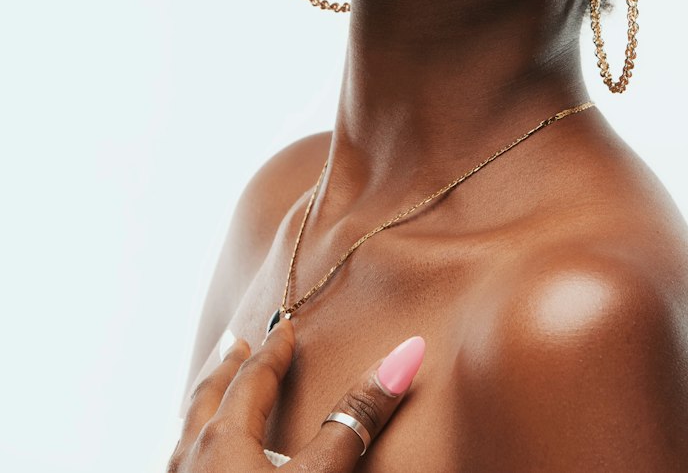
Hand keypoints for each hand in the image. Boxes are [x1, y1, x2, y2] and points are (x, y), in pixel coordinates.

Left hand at [169, 319, 425, 471]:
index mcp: (222, 440)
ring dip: (203, 411)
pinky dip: (195, 450)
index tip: (285, 329)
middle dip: (225, 370)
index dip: (274, 351)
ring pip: (184, 438)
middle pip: (205, 400)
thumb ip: (355, 421)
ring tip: (217, 400)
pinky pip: (181, 469)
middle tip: (236, 346)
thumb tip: (405, 354)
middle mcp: (189, 462)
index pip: (252, 379)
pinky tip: (204, 467)